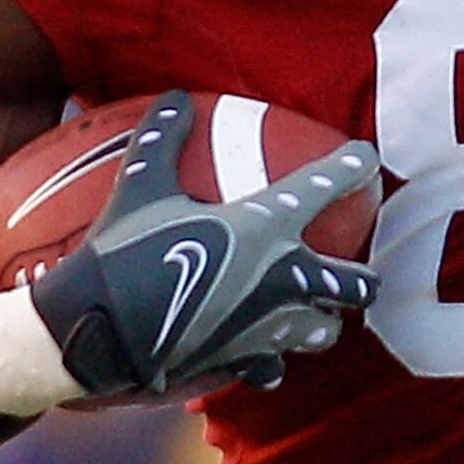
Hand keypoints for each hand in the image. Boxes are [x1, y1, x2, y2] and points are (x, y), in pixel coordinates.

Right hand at [28, 92, 378, 397]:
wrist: (97, 332)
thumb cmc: (119, 252)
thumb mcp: (140, 187)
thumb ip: (163, 139)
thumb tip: (173, 95)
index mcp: (265, 227)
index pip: (322, 186)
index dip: (350, 167)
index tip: (366, 158)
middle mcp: (283, 278)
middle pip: (355, 284)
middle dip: (359, 279)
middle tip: (349, 271)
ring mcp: (270, 326)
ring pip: (324, 330)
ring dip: (320, 320)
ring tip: (309, 311)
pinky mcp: (246, 362)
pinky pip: (274, 367)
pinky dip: (270, 362)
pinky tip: (261, 358)